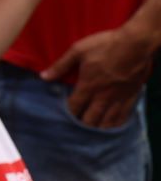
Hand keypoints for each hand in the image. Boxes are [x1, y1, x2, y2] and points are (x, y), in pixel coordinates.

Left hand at [41, 22, 157, 127]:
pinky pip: (124, 115)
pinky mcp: (132, 96)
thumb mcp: (78, 50)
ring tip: (91, 136)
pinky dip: (117, 124)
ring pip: (108, 121)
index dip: (67, 115)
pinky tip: (112, 129)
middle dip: (82, 126)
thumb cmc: (105, 45)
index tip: (61, 120)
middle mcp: (103, 96)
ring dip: (98, 129)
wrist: (136, 44)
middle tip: (76, 131)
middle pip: (91, 119)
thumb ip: (61, 65)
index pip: (74, 107)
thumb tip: (43, 77)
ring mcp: (119, 98)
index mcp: (88, 85)